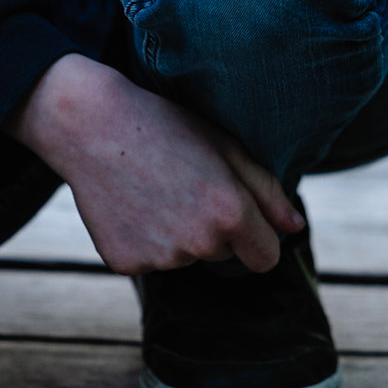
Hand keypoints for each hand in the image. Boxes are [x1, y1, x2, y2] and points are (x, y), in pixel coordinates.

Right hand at [5, 53, 302, 273]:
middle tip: (183, 181)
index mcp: (230, 213)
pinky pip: (149, 260)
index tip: (239, 214)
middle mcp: (198, 243)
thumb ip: (267, 190)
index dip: (256, 236)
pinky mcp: (126, 264)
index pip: (266, 258)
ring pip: (185, 256)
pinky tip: (130, 202)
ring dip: (177, 231)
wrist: (90, 123)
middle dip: (213, 227)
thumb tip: (296, 227)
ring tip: (153, 186)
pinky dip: (144, 238)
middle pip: (224, 254)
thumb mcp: (224, 144)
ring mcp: (160, 259)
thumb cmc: (164, 125)